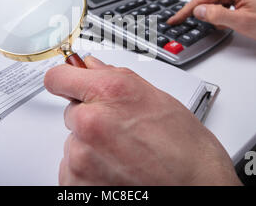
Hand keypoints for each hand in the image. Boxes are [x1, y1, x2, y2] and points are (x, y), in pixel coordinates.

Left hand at [44, 56, 240, 185]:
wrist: (197, 187)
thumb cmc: (185, 148)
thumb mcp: (155, 97)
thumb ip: (115, 77)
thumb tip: (91, 67)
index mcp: (109, 92)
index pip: (58, 77)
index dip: (65, 79)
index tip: (69, 83)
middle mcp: (90, 121)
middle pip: (71, 111)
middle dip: (90, 116)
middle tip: (119, 129)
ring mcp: (81, 155)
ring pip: (73, 142)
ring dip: (90, 145)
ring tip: (123, 153)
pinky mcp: (77, 183)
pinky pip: (72, 168)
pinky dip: (89, 169)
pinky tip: (117, 169)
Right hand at [167, 0, 255, 40]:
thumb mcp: (243, 21)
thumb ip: (217, 16)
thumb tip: (198, 11)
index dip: (186, 11)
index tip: (174, 19)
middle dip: (203, 14)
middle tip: (191, 25)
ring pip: (215, 2)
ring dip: (215, 15)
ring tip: (226, 25)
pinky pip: (223, 2)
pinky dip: (222, 13)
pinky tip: (229, 21)